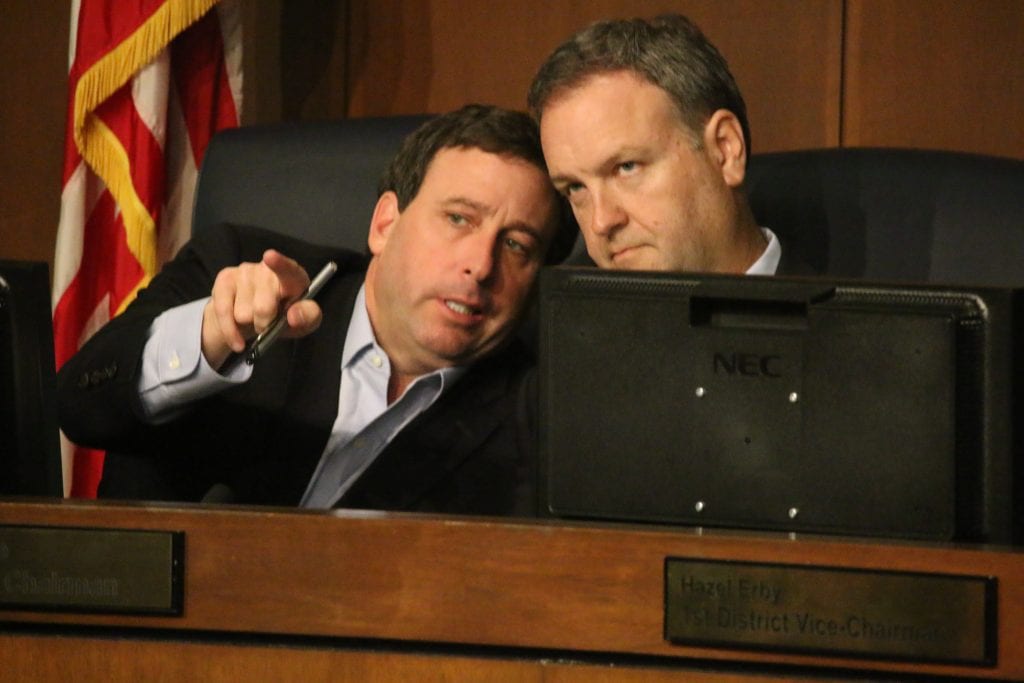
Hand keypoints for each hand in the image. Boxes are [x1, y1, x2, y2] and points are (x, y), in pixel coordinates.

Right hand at [201, 250, 323, 368]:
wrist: (255, 322)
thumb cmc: (286, 318)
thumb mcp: (305, 322)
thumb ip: (308, 317)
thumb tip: (293, 316)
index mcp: (294, 277)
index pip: (288, 269)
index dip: (279, 263)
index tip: (269, 256)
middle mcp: (268, 269)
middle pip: (262, 307)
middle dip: (265, 324)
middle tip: (268, 323)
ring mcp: (245, 271)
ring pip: (242, 314)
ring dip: (249, 324)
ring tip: (254, 319)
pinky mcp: (224, 279)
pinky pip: (223, 312)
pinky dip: (230, 332)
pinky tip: (237, 339)